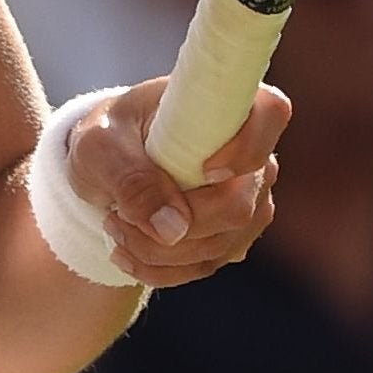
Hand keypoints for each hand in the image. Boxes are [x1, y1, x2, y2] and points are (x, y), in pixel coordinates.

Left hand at [65, 76, 289, 287]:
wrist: (105, 165)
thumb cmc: (108, 137)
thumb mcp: (101, 146)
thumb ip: (131, 179)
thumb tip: (173, 228)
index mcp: (223, 105)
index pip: (271, 111)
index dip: (248, 146)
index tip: (202, 170)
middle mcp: (250, 151)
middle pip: (239, 205)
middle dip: (174, 224)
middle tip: (118, 215)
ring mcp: (249, 198)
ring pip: (221, 243)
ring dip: (158, 250)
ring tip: (114, 226)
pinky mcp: (233, 236)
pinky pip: (207, 264)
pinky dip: (162, 267)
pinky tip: (126, 252)